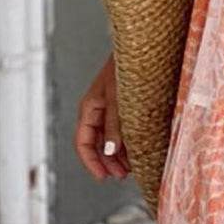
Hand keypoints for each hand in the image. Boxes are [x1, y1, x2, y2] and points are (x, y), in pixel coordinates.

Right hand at [75, 56, 129, 181]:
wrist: (140, 47)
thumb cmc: (127, 68)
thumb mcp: (119, 99)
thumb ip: (115, 124)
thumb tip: (110, 150)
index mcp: (89, 108)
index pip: (83, 142)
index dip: (91, 162)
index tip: (103, 177)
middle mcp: (97, 110)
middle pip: (96, 143)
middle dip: (107, 162)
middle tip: (122, 175)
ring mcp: (110, 108)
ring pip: (109, 138)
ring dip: (118, 155)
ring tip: (131, 167)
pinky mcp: (124, 106)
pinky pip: (121, 130)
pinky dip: (127, 142)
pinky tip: (136, 151)